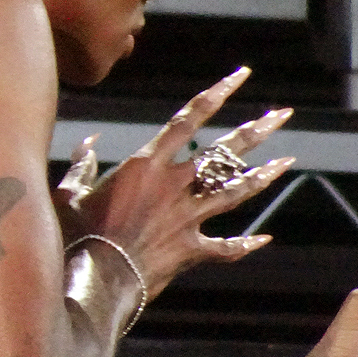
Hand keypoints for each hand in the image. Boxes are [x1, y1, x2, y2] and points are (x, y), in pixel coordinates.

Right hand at [55, 67, 295, 298]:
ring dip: (262, 177)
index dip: (218, 94)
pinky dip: (245, 245)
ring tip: (287, 161)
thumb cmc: (77, 234)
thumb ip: (81, 165)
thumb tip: (86, 143)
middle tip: (281, 114)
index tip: (241, 77)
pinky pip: (226, 247)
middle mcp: (174, 185)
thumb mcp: (70, 193)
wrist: (93, 280)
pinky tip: (265, 239)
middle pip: (224, 153)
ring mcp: (187, 218)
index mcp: (146, 164)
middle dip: (255, 131)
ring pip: (234, 193)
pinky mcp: (191, 250)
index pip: (188, 119)